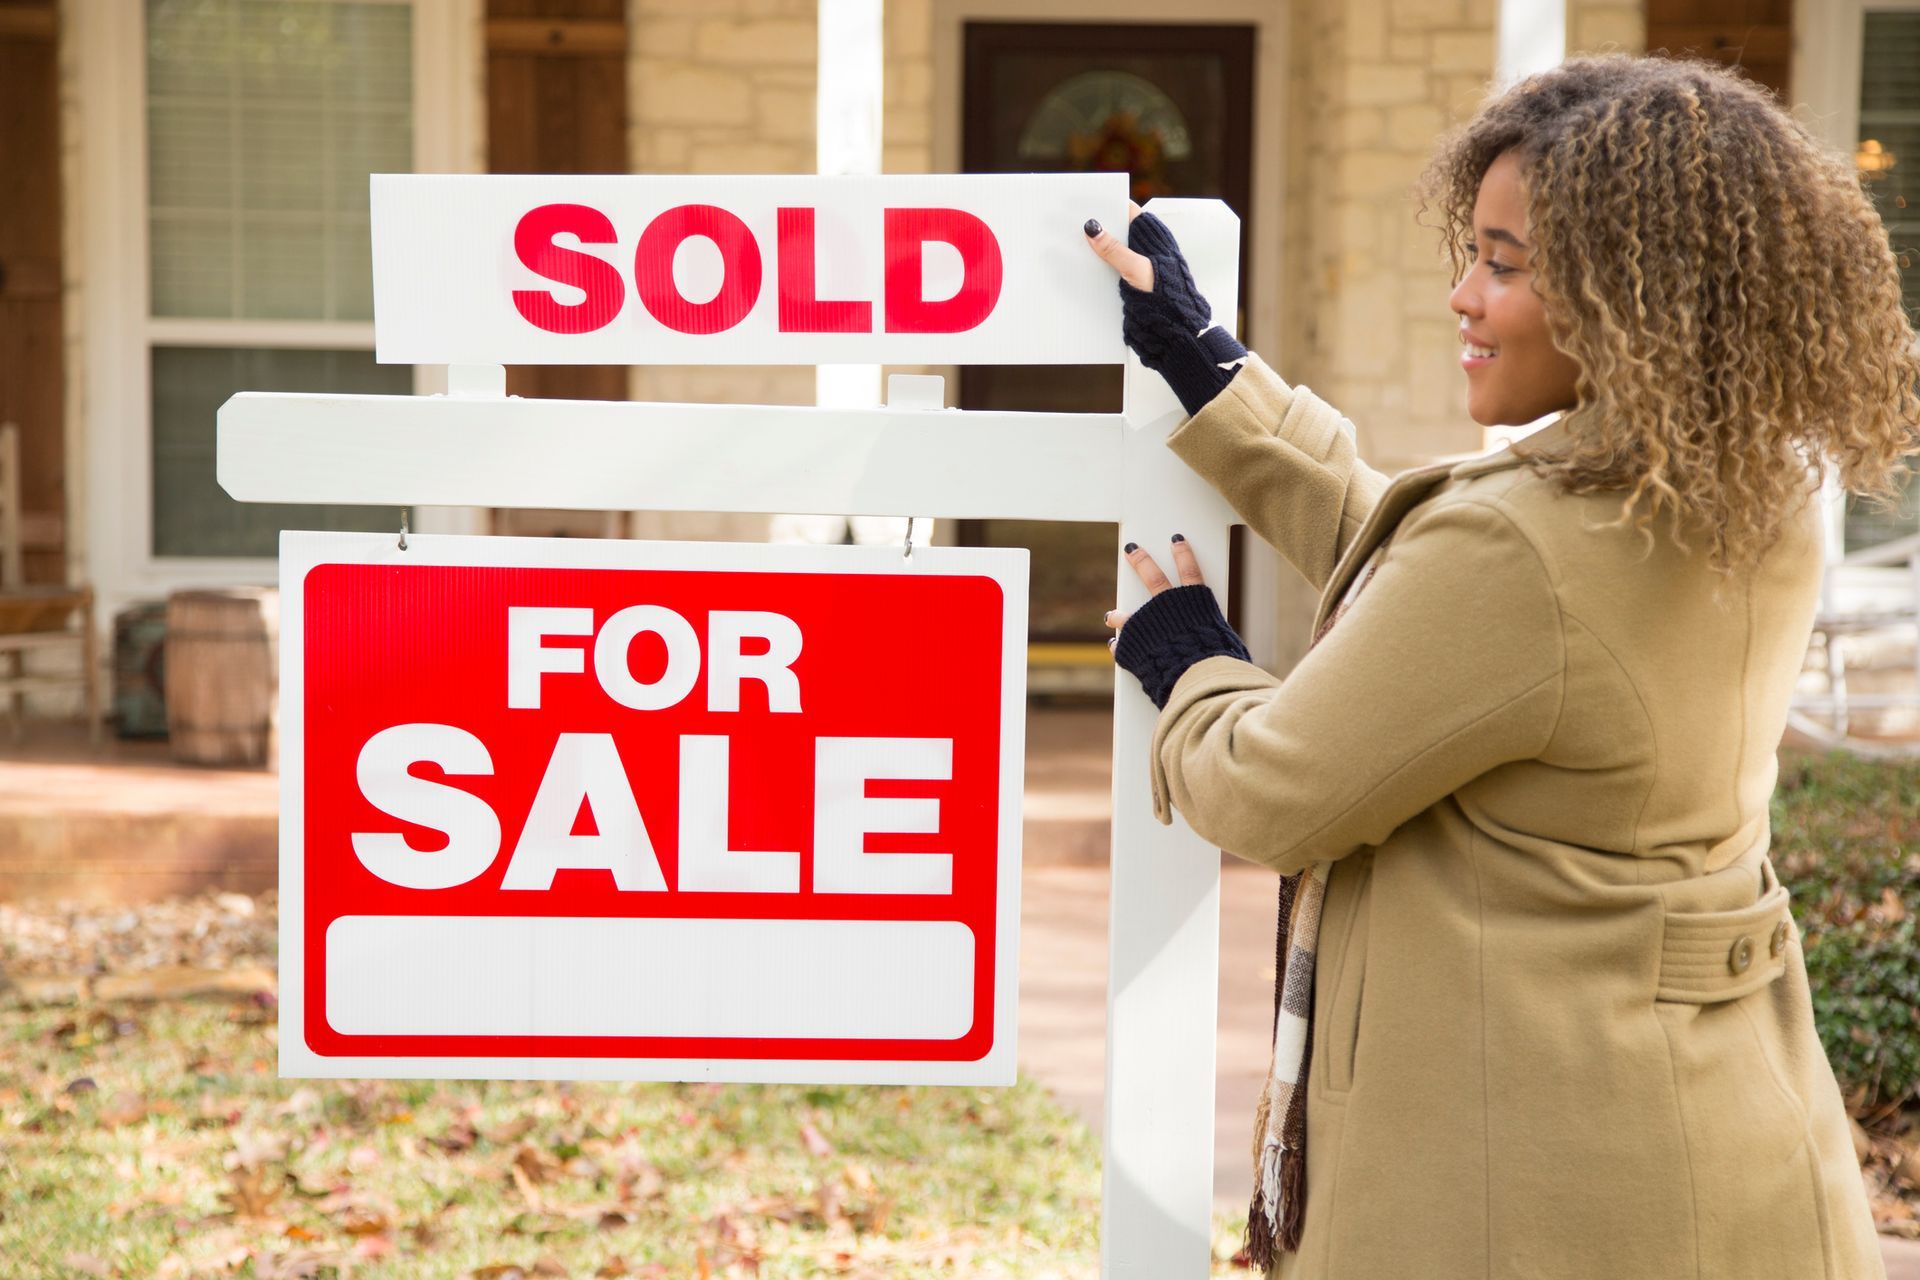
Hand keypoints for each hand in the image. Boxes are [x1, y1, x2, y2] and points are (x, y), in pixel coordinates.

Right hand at [1081, 208, 1247, 416]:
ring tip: (1068, 244)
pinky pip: (1107, 270)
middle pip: (1115, 231)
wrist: (1174, 330)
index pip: (1126, 211)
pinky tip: (1078, 268)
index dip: (1107, 206)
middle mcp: (1143, 248)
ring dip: (1092, 250)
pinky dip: (1094, 268)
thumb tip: (1094, 229)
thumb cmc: (1166, 296)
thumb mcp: (1138, 268)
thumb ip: (1115, 249)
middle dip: (1095, 228)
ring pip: (1109, 251)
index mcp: (1152, 236)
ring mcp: (1134, 265)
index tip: (1084, 203)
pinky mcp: (1127, 283)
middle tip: (1070, 224)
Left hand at [1105, 536, 1248, 708]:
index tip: (1175, 540)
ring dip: (1119, 615)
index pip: (1191, 572)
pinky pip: (1124, 644)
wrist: (1194, 678)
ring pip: (1129, 615)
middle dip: (1141, 561)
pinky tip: (1116, 647)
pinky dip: (1120, 646)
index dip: (1184, 554)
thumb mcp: (1224, 648)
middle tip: (1131, 549)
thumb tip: (1223, 651)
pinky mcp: (1133, 645)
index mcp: (1195, 605)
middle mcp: (1169, 610)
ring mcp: (1147, 625)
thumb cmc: (1219, 664)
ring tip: (1111, 616)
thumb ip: (1213, 641)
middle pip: (1153, 578)